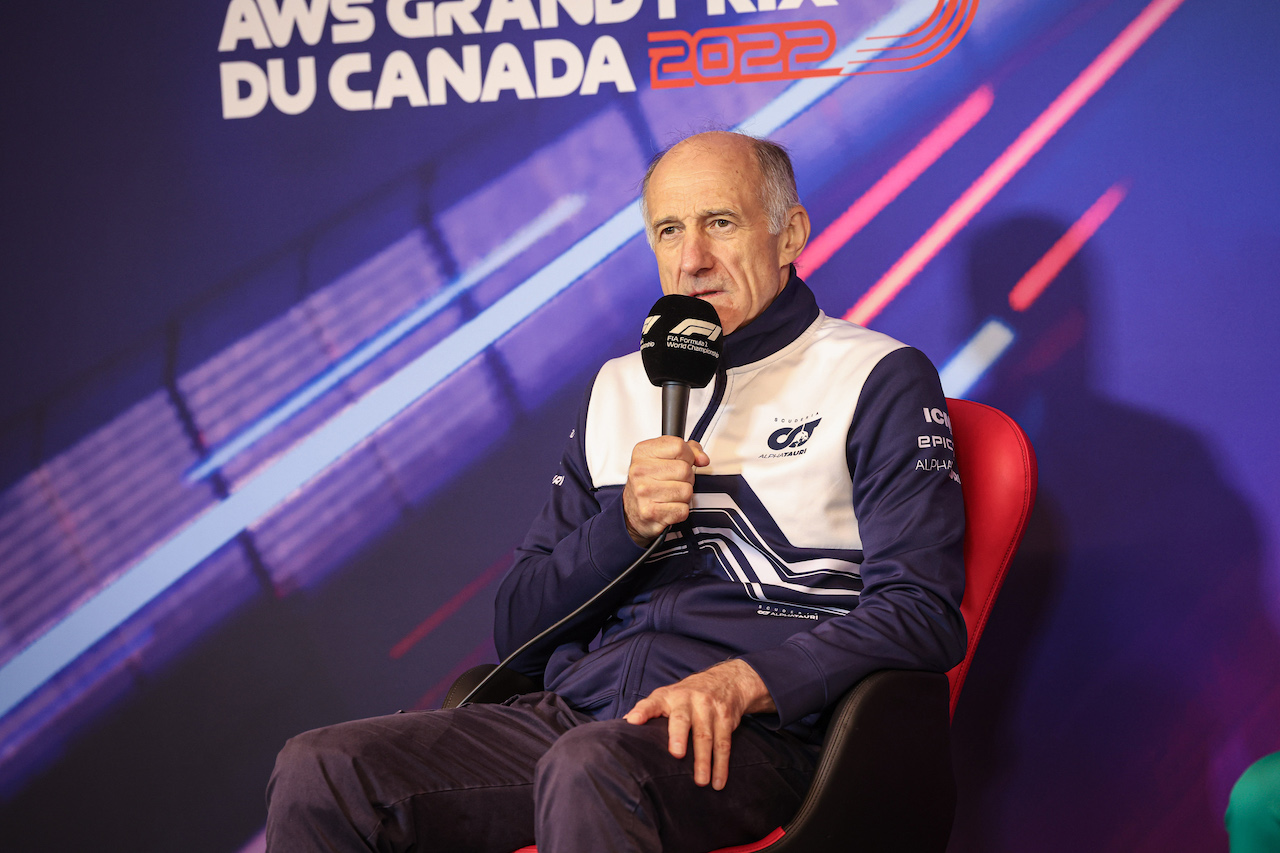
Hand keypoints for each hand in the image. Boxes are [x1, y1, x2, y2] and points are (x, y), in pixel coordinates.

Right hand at [622, 436, 709, 545]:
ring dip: (684, 495)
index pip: (679, 446)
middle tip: (675, 481)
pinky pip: (683, 509)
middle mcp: (640, 471)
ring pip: (686, 490)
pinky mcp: (650, 512)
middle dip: (687, 477)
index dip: (688, 455)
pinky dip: (680, 510)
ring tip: (671, 494)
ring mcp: (644, 492)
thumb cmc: (648, 482)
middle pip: (685, 470)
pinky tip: (669, 506)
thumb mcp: (662, 457)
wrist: (631, 511)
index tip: (683, 461)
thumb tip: (702, 459)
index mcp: (642, 452)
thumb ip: (687, 450)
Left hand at [623, 660, 775, 789]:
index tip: (632, 721)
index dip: (642, 711)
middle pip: (682, 719)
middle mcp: (688, 699)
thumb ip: (648, 711)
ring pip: (705, 736)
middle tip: (676, 754)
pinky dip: (721, 765)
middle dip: (679, 736)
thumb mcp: (667, 696)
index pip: (651, 703)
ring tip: (700, 782)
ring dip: (704, 761)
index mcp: (668, 696)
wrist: (726, 680)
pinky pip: (724, 743)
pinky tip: (718, 782)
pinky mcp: (725, 719)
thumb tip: (622, 727)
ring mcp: (709, 708)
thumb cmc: (687, 696)